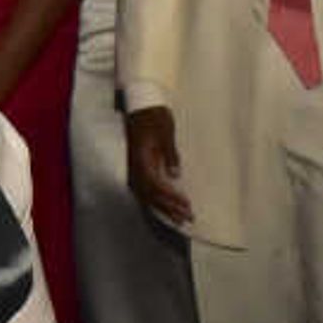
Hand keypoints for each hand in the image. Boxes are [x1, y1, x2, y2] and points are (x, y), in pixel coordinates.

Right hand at [126, 107, 189, 228]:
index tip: (187, 205)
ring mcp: (134, 168)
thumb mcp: (166, 132)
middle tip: (187, 218)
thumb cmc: (154, 115)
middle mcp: (135, 167)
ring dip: (163, 208)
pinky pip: (144, 190)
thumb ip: (170, 154)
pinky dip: (156, 201)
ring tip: (178, 218)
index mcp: (141, 159)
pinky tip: (165, 207)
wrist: (141, 103)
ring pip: (147, 196)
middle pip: (151, 195)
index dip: (171, 198)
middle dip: (169, 208)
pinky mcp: (137, 167)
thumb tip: (175, 174)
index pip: (156, 186)